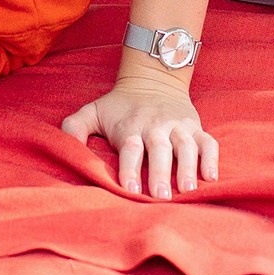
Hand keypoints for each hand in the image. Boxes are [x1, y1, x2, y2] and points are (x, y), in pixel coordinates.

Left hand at [61, 76, 218, 199]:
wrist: (152, 76)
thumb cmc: (119, 105)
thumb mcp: (93, 111)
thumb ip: (74, 128)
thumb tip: (62, 147)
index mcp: (130, 126)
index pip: (130, 149)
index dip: (129, 169)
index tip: (129, 189)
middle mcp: (155, 126)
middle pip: (159, 149)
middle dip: (160, 173)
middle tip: (160, 197)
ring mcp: (178, 126)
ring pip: (186, 146)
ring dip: (187, 168)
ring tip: (187, 191)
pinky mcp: (196, 126)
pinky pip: (208, 142)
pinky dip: (211, 158)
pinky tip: (210, 177)